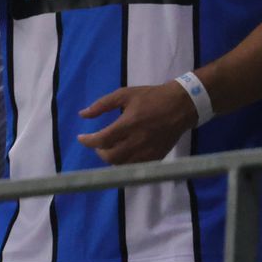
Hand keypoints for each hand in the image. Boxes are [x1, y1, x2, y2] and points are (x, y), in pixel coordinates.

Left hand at [76, 81, 197, 163]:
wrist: (181, 105)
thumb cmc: (151, 97)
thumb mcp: (124, 94)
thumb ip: (102, 105)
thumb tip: (82, 114)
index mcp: (129, 123)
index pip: (103, 140)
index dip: (88, 141)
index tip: (80, 138)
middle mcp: (138, 140)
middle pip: (111, 157)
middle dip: (99, 152)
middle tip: (97, 144)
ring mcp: (149, 151)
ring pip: (123, 165)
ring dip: (111, 159)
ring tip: (109, 148)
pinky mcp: (157, 157)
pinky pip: (136, 167)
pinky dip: (125, 162)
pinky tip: (123, 153)